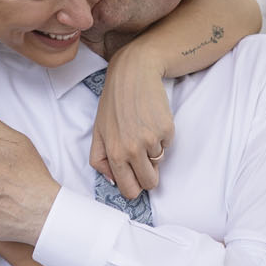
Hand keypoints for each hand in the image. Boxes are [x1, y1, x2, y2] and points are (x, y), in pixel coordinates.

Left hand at [88, 48, 172, 199]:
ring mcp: (151, 140)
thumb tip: (112, 181)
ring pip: (159, 163)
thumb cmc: (113, 102)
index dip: (134, 188)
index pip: (129, 190)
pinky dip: (162, 137)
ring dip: (153, 151)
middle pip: (150, 183)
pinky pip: (168, 145)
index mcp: (114, 153)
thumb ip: (100, 159)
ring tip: (143, 129)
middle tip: (143, 159)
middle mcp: (132, 150)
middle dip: (148, 176)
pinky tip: (152, 120)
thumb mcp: (98, 131)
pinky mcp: (167, 129)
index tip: (135, 180)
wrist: (133, 74)